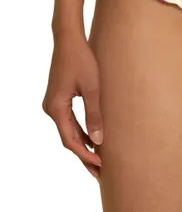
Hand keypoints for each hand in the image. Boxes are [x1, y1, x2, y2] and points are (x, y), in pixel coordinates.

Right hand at [42, 31, 103, 178]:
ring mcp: (53, 104)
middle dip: (84, 155)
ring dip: (82, 144)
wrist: (69, 38)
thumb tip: (98, 142)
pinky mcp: (58, 98)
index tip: (100, 166)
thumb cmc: (82, 59)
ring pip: (68, 131)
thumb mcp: (93, 87)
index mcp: (56, 108)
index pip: (70, 140)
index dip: (85, 155)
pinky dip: (79, 131)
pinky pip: (68, 121)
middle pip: (68, 139)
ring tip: (98, 160)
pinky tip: (92, 139)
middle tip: (100, 173)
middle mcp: (51, 109)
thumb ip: (94, 115)